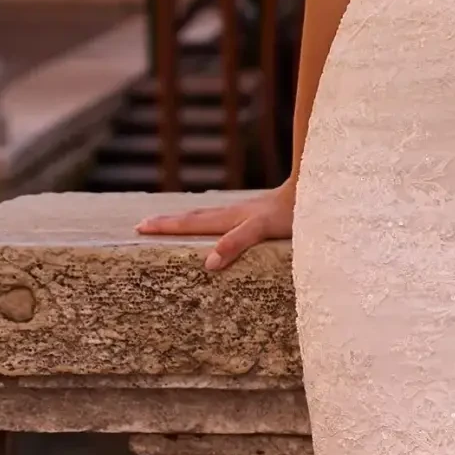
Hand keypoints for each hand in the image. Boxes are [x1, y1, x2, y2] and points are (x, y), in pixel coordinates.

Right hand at [135, 181, 295, 273]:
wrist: (314, 191)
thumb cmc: (291, 213)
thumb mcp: (262, 229)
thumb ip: (236, 243)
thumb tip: (209, 263)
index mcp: (230, 218)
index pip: (190, 223)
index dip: (165, 226)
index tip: (140, 227)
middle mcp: (233, 213)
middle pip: (193, 217)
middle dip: (167, 222)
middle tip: (142, 224)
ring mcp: (245, 212)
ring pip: (208, 215)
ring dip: (186, 220)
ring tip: (172, 223)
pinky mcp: (259, 214)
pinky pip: (225, 219)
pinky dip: (210, 222)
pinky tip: (219, 225)